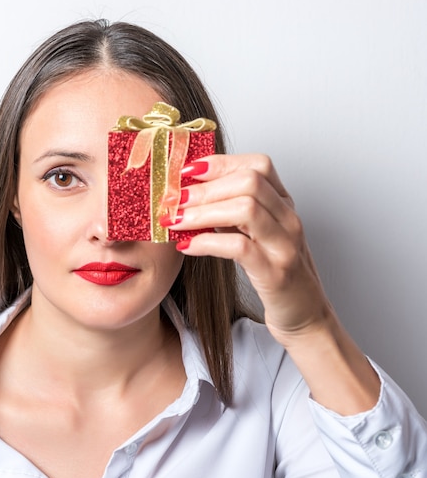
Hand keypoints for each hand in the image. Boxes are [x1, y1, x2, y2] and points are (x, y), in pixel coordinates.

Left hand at [161, 153, 380, 413]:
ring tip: (174, 220)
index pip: (257, 165)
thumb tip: (189, 193)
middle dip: (204, 188)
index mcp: (283, 204)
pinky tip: (186, 246)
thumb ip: (232, 210)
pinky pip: (239, 247)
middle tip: (173, 198)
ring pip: (245, 209)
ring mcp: (285, 245)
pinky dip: (207, 243)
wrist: (303, 314)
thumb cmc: (273, 270)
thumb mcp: (256, 233)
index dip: (220, 163)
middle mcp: (289, 219)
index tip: (187, 171)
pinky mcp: (275, 273)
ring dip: (202, 212)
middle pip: (248, 182)